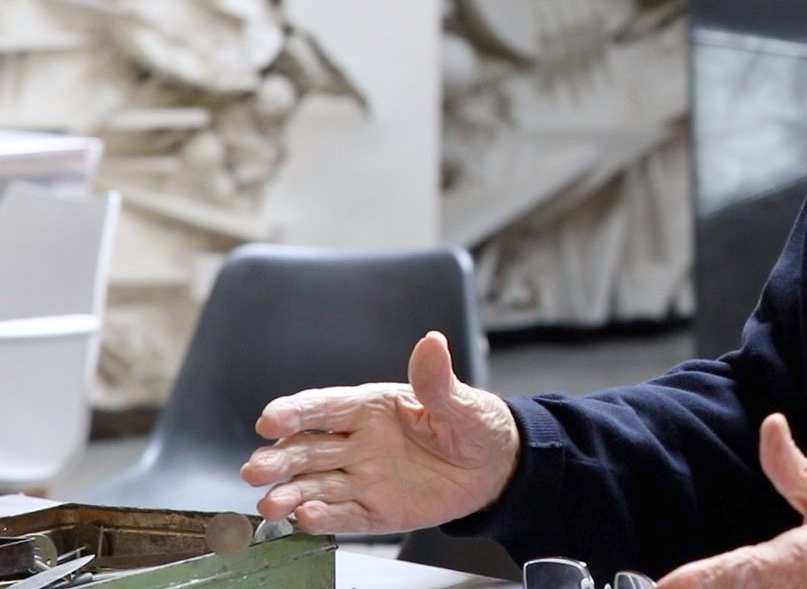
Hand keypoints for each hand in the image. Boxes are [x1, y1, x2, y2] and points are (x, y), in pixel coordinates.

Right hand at [240, 330, 519, 533]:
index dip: (295, 412)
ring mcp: (363, 478)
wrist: (495, 467)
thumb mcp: (463, 403)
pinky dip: (324, 519)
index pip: (325, 407)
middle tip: (256, 469)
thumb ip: (438, 381)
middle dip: (279, 458)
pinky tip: (306, 519)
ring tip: (271, 505)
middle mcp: (358, 443)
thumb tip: (432, 342)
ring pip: (316, 486)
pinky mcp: (375, 511)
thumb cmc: (474, 426)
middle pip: (307, 449)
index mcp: (372, 408)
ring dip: (290, 494)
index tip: (270, 419)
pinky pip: (344, 516)